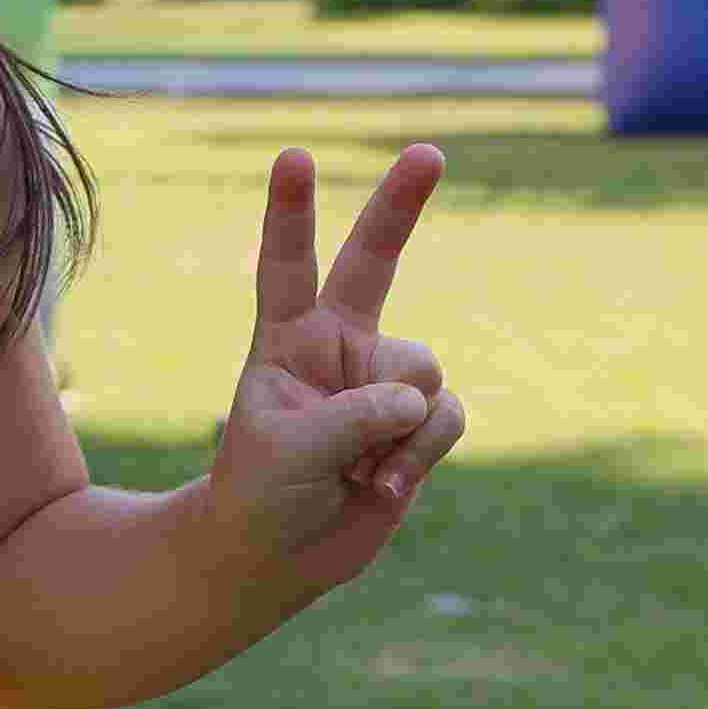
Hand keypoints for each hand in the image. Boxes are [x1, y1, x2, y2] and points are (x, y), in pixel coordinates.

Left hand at [202, 143, 465, 611]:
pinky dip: (421, 452)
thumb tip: (419, 399)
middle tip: (428, 152)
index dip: (292, 213)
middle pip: (376, 260)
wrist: (277, 556)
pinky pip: (446, 414)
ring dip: (399, 427)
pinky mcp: (419, 421)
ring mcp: (382, 380)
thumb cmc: (260, 493)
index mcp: (285, 339)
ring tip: (357, 468)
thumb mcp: (288, 451)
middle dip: (401, 205)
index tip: (294, 157)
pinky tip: (383, 484)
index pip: (287, 265)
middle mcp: (339, 345)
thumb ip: (353, 415)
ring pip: (423, 369)